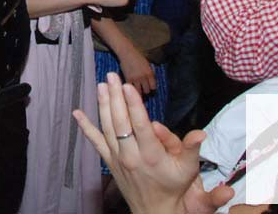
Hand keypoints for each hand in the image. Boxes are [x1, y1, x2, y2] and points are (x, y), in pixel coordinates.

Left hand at [73, 75, 233, 213]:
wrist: (154, 211)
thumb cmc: (173, 186)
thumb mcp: (189, 169)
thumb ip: (192, 149)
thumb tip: (199, 133)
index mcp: (152, 155)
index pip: (140, 126)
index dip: (133, 105)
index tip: (128, 86)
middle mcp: (131, 156)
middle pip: (121, 122)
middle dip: (116, 97)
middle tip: (112, 76)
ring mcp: (118, 158)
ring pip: (107, 128)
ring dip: (103, 105)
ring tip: (101, 85)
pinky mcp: (110, 161)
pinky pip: (96, 142)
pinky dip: (86, 127)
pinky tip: (77, 113)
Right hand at [117, 45, 156, 94]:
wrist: (127, 53)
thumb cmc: (138, 57)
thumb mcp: (147, 64)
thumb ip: (150, 73)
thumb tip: (151, 82)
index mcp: (149, 73)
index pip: (153, 87)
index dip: (151, 87)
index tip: (149, 87)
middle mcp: (143, 77)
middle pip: (147, 91)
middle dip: (145, 90)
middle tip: (143, 88)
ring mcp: (135, 79)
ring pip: (139, 92)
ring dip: (139, 91)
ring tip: (137, 89)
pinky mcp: (127, 79)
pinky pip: (131, 88)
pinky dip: (131, 89)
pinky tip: (131, 87)